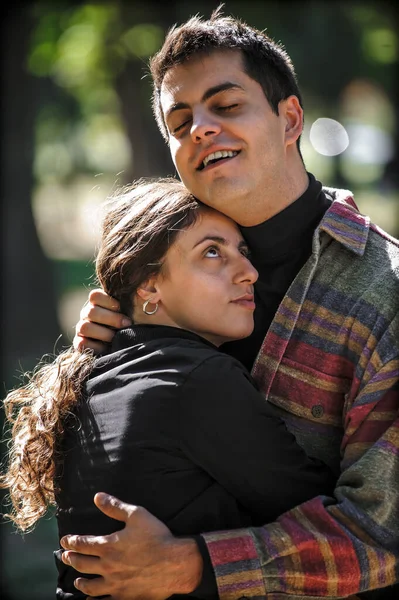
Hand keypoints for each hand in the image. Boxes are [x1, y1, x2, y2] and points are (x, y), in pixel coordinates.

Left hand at [60, 492, 202, 599]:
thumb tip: (97, 496)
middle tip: (65, 556)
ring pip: (90, 586)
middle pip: (82, 564)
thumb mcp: (137, 515)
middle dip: (71, 559)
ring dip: (80, 581)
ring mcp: (115, 584)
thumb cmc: (157, 537)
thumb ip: (115, 506)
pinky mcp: (124, 596)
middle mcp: (107, 566)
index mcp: (108, 546)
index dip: (71, 541)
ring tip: (76, 579)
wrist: (175, 564)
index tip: (64, 541)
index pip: (82, 544)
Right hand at [73, 289, 131, 353]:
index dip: (108, 301)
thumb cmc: (133, 325)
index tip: (122, 308)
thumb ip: (136, 302)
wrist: (128, 347)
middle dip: (111, 319)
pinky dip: (96, 347)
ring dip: (104, 333)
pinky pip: (81, 344)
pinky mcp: (80, 343)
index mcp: (98, 303)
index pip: (95, 296)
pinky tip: (108, 348)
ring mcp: (82, 328)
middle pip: (91, 311)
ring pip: (85, 327)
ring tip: (117, 338)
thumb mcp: (135, 312)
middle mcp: (87, 314)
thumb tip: (145, 291)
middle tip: (127, 324)